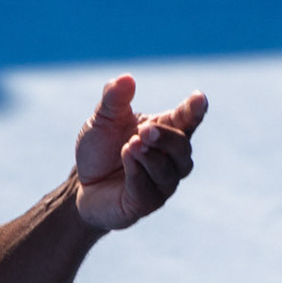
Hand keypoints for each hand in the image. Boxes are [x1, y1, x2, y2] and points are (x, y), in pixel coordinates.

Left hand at [74, 75, 206, 230]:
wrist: (82, 184)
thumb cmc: (101, 149)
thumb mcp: (103, 119)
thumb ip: (114, 99)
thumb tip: (126, 78)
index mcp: (166, 131)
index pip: (187, 120)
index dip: (195, 110)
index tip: (199, 98)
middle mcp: (170, 159)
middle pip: (182, 148)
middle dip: (166, 138)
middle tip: (144, 130)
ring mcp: (162, 184)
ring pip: (168, 171)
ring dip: (150, 157)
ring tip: (132, 144)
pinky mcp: (146, 204)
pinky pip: (148, 190)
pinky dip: (138, 173)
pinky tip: (126, 159)